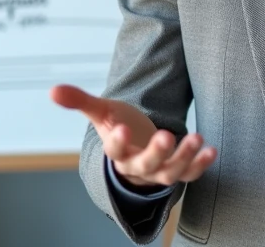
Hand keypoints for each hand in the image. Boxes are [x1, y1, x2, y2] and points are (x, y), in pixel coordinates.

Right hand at [50, 84, 216, 188]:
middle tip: (166, 136)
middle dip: (157, 153)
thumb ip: (80, 101)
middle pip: (146, 165)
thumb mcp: (101, 112)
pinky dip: (201, 165)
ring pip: (170, 173)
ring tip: (197, 137)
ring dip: (184, 157)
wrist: (136, 148)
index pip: (114, 151)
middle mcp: (137, 165)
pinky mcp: (177, 171)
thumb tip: (52, 90)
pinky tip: (212, 149)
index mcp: (117, 151)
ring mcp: (159, 171)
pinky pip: (190, 174)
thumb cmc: (119, 126)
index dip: (117, 142)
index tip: (120, 128)